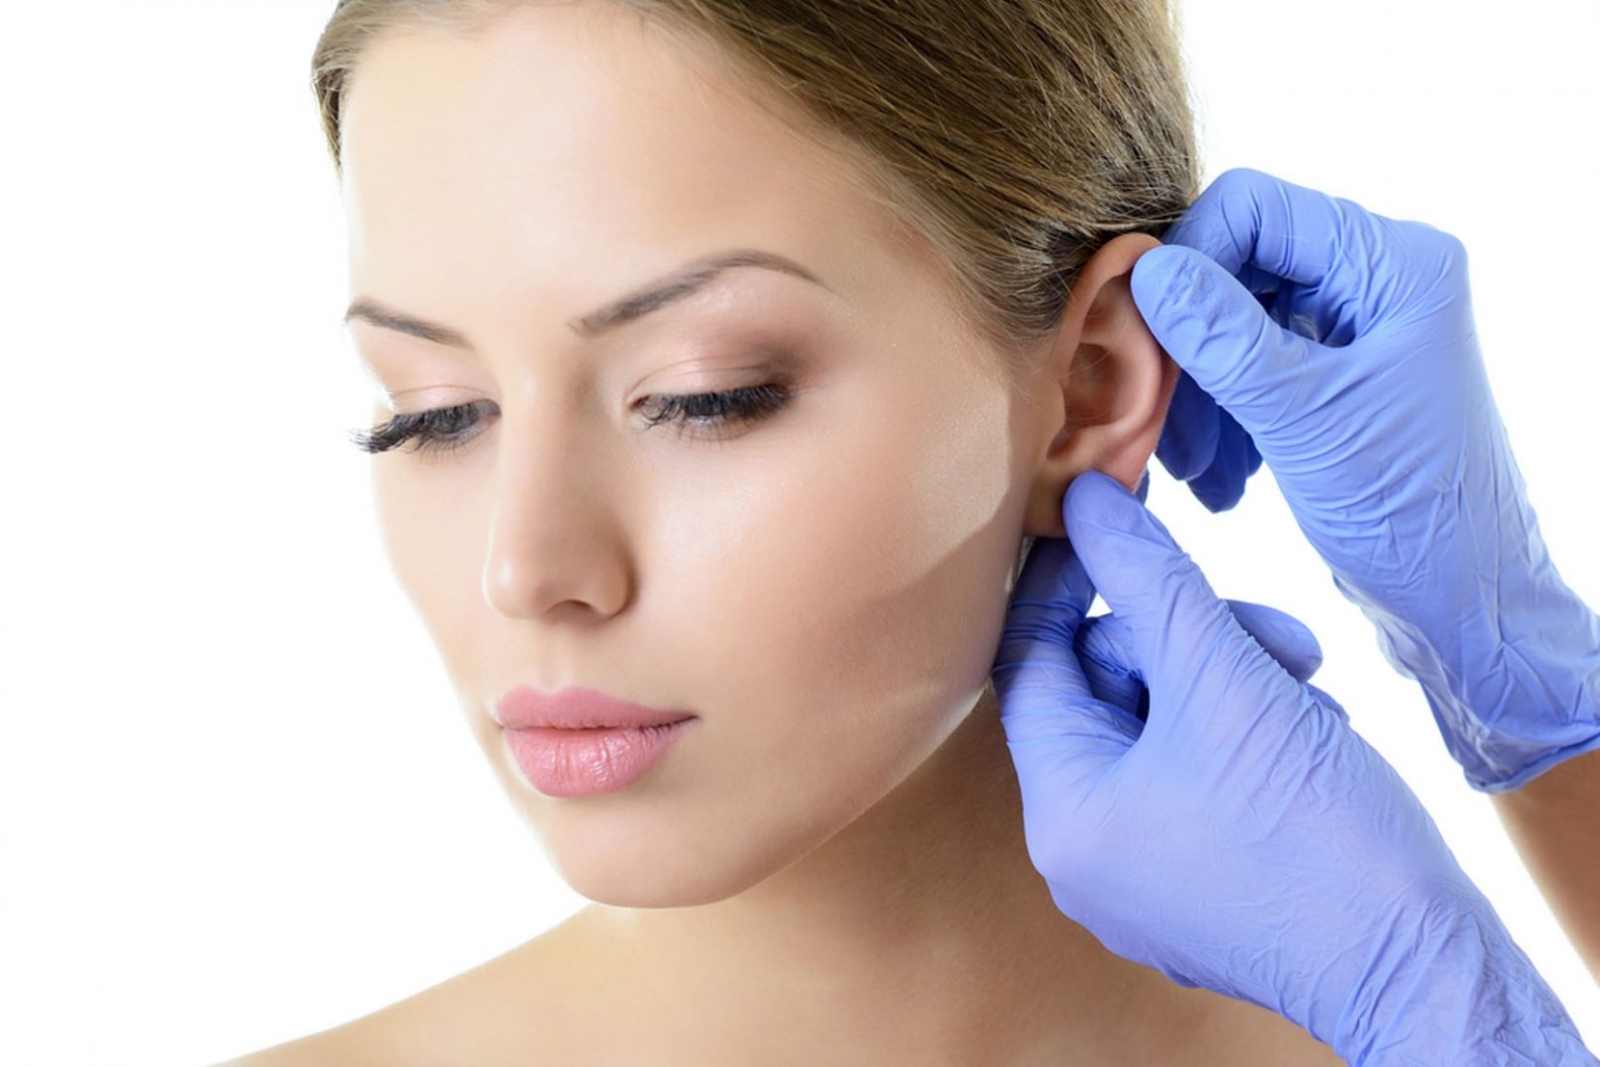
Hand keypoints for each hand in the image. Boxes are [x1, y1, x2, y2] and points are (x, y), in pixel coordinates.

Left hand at [991, 470, 1593, 1063]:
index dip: (1066, 584)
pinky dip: (1250, 731)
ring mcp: (1142, 871)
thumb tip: (1082, 498)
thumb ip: (1148, 578)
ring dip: (1233, 680)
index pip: (1029, 664)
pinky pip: (1197, 771)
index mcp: (1064, 813)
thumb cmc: (1318, 838)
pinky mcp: (1200, 878)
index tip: (1103, 524)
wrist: (1423, 970)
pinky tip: (1312, 732)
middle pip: (1107, 689)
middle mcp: (1085, 851)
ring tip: (1307, 687)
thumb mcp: (1225, 680)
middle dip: (1189, 640)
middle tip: (1272, 634)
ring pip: (1164, 724)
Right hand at [1140, 168, 1599, 791]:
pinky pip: (1243, 371)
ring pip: (1227, 324)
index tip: (1140, 332)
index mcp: (1393, 264)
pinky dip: (1217, 420)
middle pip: (1234, 267)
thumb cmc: (1409, 511)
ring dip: (1193, 395)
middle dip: (1183, 346)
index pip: (1255, 207)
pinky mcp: (1329, 380)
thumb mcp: (1302, 418)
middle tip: (1149, 414)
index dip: (1184, 260)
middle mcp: (1374, 281)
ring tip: (1190, 470)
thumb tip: (1146, 270)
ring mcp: (1350, 331)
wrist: (1462, 602)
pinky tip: (1217, 481)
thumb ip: (1221, 337)